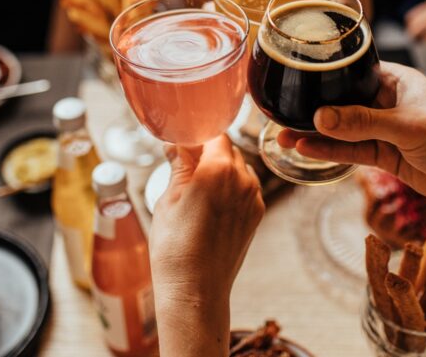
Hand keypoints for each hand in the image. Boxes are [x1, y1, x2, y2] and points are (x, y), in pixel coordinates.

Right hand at [150, 135, 264, 355]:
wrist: (197, 292)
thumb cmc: (175, 248)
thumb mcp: (168, 200)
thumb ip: (179, 165)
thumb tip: (177, 143)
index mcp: (219, 169)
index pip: (214, 134)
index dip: (198, 135)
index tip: (184, 141)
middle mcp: (243, 178)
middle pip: (227, 149)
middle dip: (208, 152)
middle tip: (185, 166)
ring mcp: (254, 196)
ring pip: (238, 166)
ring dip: (221, 169)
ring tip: (197, 189)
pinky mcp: (257, 212)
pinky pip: (245, 186)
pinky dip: (231, 186)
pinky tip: (211, 204)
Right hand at [278, 62, 425, 212]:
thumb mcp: (406, 125)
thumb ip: (361, 122)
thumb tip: (321, 117)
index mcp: (397, 81)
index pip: (354, 72)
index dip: (326, 76)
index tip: (298, 79)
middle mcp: (387, 103)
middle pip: (343, 104)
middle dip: (314, 110)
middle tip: (281, 114)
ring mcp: (384, 130)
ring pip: (343, 130)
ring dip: (315, 134)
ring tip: (282, 136)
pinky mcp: (385, 155)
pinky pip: (351, 151)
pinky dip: (330, 151)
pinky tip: (306, 150)